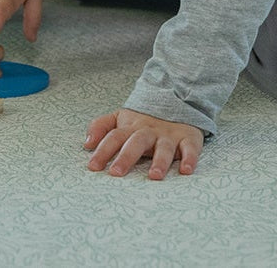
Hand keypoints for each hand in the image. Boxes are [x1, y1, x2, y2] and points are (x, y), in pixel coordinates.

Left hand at [84, 109, 203, 178]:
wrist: (176, 100)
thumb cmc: (143, 120)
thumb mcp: (120, 118)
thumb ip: (101, 126)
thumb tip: (86, 143)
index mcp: (131, 127)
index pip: (114, 137)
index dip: (103, 150)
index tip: (92, 166)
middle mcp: (149, 131)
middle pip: (136, 142)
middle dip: (126, 157)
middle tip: (116, 173)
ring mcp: (169, 135)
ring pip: (164, 147)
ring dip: (159, 161)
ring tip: (154, 176)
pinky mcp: (188, 138)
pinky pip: (190, 148)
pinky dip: (190, 159)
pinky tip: (186, 170)